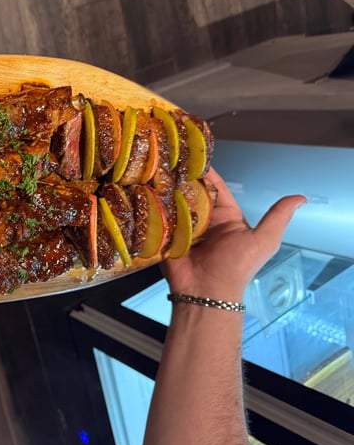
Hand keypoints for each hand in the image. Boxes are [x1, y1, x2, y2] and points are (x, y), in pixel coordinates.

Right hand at [161, 168, 305, 301]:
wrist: (207, 291)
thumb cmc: (236, 267)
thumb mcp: (263, 240)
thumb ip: (277, 217)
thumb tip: (300, 198)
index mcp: (226, 215)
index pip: (215, 187)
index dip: (206, 171)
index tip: (193, 154)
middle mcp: (204, 219)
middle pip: (191, 191)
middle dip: (181, 177)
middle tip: (168, 159)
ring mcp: (183, 227)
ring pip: (173, 202)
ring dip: (165, 189)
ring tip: (153, 171)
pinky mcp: (167, 236)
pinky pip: (160, 217)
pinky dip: (153, 206)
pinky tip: (145, 192)